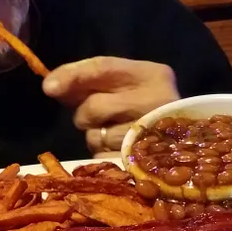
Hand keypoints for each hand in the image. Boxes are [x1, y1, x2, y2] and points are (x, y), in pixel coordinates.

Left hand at [42, 57, 179, 153]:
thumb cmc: (140, 106)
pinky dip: (102, 155)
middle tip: (100, 117)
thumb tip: (50, 87)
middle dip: (86, 114)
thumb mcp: (120, 84)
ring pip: (97, 135)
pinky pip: (103, 158)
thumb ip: (85, 80)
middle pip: (95, 105)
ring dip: (95, 137)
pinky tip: (116, 150)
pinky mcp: (144, 163)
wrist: (182, 144)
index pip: (103, 68)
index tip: (49, 88)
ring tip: (113, 134)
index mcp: (151, 74)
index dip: (73, 76)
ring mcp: (153, 135)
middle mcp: (157, 101)